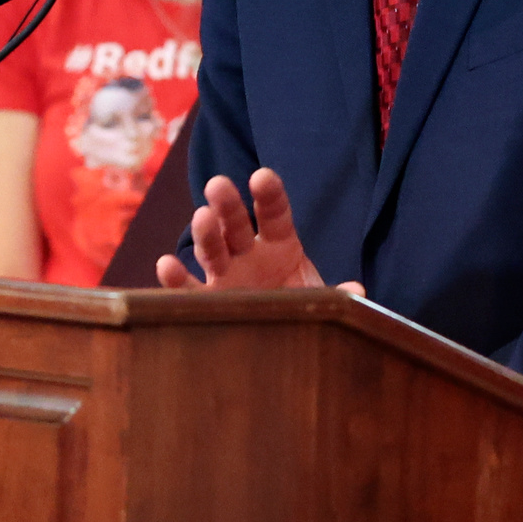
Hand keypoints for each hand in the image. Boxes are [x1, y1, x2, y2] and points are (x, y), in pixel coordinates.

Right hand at [157, 170, 363, 294]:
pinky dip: (175, 278)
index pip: (274, 213)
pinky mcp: (208, 299)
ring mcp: (225, 273)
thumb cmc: (302, 310)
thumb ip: (337, 295)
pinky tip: (166, 265)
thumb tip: (356, 291)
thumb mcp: (322, 300)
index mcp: (280, 243)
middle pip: (236, 223)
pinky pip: (190, 288)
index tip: (262, 176)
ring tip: (201, 218)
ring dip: (205, 232)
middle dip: (228, 204)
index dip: (268, 195)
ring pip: (211, 248)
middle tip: (218, 184)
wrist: (284, 345)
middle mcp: (248, 252)